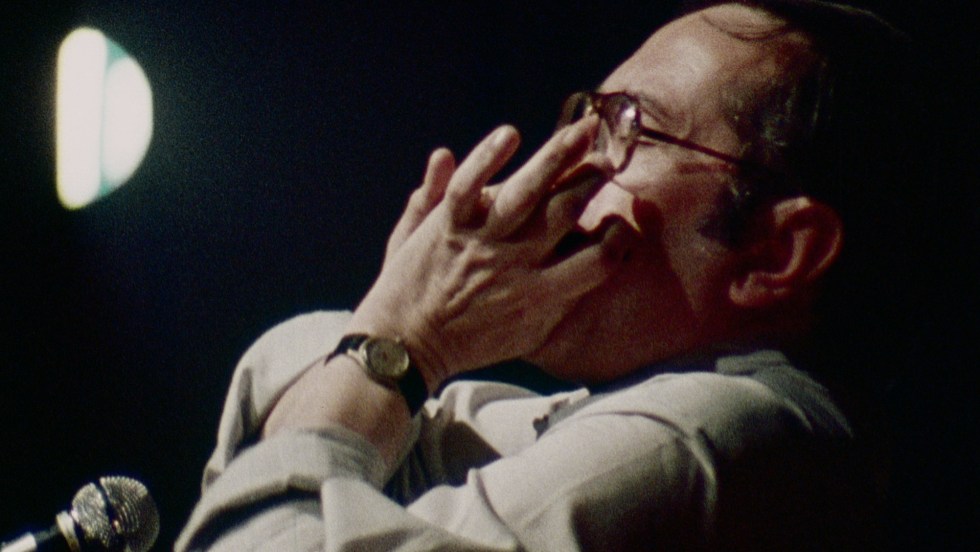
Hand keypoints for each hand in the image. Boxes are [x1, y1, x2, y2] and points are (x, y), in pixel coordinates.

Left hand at [349, 119, 631, 388]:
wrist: (406, 348)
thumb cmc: (467, 344)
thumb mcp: (525, 335)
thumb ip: (563, 302)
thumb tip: (603, 261)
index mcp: (541, 294)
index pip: (598, 260)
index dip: (618, 238)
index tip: (620, 222)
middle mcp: (516, 264)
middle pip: (566, 211)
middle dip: (591, 181)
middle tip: (607, 160)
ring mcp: (480, 243)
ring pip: (527, 191)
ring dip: (557, 157)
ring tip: (581, 131)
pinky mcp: (445, 227)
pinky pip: (467, 186)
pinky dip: (486, 158)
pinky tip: (509, 135)